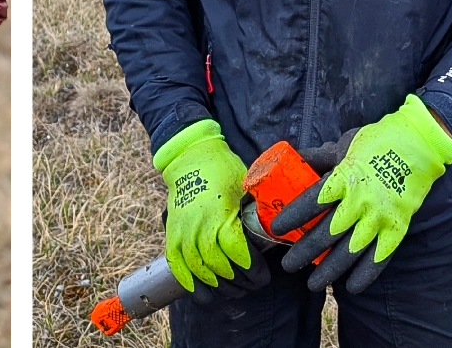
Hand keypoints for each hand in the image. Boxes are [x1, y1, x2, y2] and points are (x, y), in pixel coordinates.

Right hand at [153, 118, 251, 291]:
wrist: (190, 158)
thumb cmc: (224, 171)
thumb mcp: (247, 187)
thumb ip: (258, 212)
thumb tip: (280, 233)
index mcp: (219, 214)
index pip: (237, 253)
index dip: (252, 270)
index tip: (263, 276)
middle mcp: (197, 226)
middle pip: (218, 267)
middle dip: (238, 282)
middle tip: (253, 284)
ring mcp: (181, 231)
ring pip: (198, 270)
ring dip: (218, 285)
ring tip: (234, 289)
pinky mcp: (171, 234)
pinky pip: (178, 265)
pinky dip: (190, 283)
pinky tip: (205, 294)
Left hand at [270, 95, 451, 292]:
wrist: (421, 144)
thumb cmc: (377, 141)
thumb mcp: (343, 144)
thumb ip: (318, 157)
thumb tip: (292, 159)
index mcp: (343, 178)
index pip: (311, 202)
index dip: (293, 217)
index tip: (276, 229)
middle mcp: (360, 200)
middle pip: (327, 232)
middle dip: (305, 251)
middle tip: (288, 265)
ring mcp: (381, 216)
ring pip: (351, 249)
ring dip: (331, 269)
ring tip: (314, 283)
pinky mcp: (399, 226)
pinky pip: (381, 255)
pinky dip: (366, 273)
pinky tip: (351, 287)